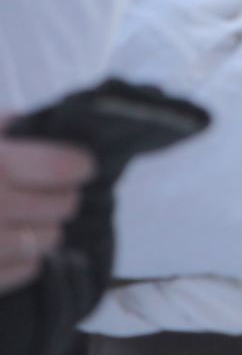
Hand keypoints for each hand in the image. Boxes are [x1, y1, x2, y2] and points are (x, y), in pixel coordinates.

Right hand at [0, 129, 91, 291]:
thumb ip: (5, 130)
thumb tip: (44, 127)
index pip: (62, 167)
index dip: (79, 165)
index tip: (80, 165)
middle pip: (62, 205)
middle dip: (62, 197)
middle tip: (50, 193)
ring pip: (49, 239)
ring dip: (46, 228)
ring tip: (27, 219)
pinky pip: (27, 269)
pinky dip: (26, 257)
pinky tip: (9, 243)